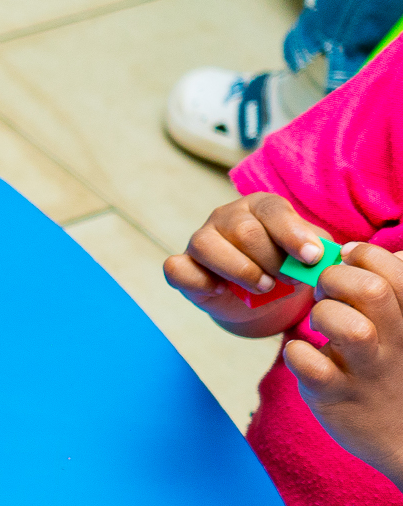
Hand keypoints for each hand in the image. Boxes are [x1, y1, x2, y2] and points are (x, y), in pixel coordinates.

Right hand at [165, 193, 332, 335]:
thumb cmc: (287, 270)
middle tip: (289, 281)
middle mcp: (227, 216)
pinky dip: (200, 280)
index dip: (292, 234)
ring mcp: (200, 239)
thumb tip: (329, 255)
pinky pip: (177, 268)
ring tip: (264, 287)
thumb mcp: (308, 257)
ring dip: (241, 270)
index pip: (273, 210)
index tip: (311, 258)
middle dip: (271, 260)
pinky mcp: (182, 265)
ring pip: (208, 245)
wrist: (261, 299)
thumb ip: (318, 251)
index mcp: (261, 206)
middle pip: (244, 231)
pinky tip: (221, 290)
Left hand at [287, 244, 402, 483]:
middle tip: (326, 295)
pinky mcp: (336, 396)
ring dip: (322, 317)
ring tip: (318, 327)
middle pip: (371, 290)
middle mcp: (396, 341)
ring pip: (349, 328)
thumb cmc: (394, 373)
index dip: (362, 257)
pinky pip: (311, 365)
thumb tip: (385, 252)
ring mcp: (367, 370)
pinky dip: (297, 354)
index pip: (396, 266)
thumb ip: (396, 289)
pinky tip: (302, 356)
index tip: (346, 266)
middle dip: (335, 280)